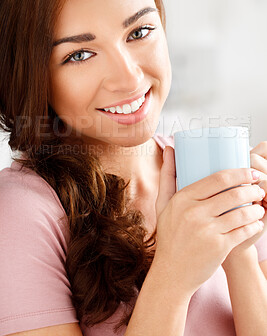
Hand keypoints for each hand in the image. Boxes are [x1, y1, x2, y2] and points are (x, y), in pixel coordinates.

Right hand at [153, 146, 264, 296]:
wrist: (172, 273)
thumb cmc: (169, 235)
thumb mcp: (163, 204)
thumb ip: (167, 176)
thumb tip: (170, 148)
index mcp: (183, 199)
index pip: (217, 179)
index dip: (239, 173)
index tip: (249, 172)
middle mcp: (194, 213)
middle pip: (233, 194)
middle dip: (252, 188)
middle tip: (259, 188)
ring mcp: (207, 231)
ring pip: (242, 212)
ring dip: (256, 208)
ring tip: (259, 206)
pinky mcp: (219, 247)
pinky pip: (244, 231)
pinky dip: (254, 225)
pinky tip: (256, 222)